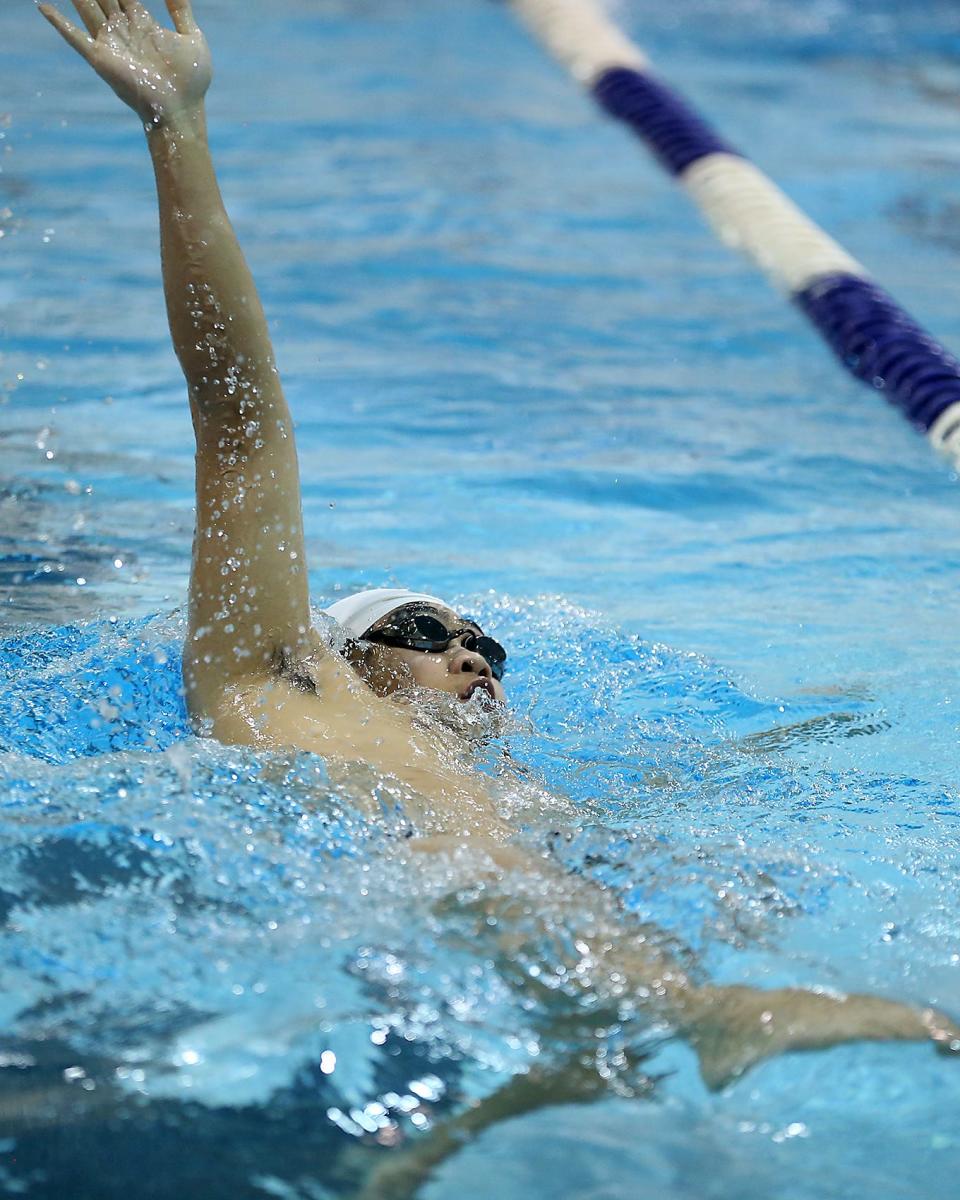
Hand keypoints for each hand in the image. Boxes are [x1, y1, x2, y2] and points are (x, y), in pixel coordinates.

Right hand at [39, 0, 210, 128]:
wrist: (182, 110)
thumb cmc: (191, 80)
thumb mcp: (192, 36)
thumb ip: (180, 9)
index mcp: (143, 24)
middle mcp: (123, 30)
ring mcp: (111, 44)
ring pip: (87, 7)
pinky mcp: (101, 59)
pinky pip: (74, 37)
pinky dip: (58, 22)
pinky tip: (43, 7)